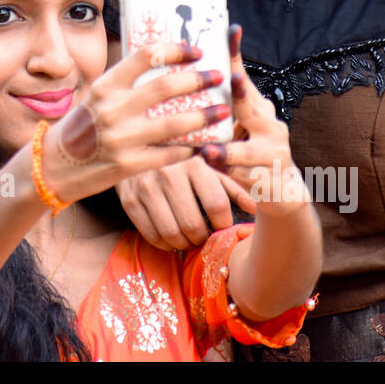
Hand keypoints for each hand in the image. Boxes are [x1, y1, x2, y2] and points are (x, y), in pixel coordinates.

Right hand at [37, 41, 227, 206]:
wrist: (54, 167)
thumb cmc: (79, 127)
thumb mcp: (96, 97)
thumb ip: (124, 83)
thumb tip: (163, 63)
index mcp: (105, 86)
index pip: (146, 56)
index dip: (176, 50)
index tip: (196, 51)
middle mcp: (113, 109)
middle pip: (166, 87)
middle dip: (199, 80)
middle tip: (217, 77)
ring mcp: (122, 138)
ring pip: (175, 123)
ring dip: (205, 116)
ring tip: (223, 112)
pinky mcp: (130, 165)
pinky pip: (170, 154)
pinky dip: (191, 148)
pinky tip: (205, 144)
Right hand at [117, 156, 256, 250]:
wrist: (139, 139)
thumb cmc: (183, 155)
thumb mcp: (210, 164)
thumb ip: (234, 185)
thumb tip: (255, 208)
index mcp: (194, 162)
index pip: (216, 205)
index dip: (223, 223)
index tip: (222, 225)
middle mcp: (168, 173)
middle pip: (193, 224)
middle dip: (203, 237)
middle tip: (205, 235)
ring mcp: (146, 186)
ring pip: (172, 234)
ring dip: (185, 243)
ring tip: (190, 237)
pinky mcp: (129, 199)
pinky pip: (151, 235)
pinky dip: (165, 243)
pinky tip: (172, 236)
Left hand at [199, 25, 308, 217]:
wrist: (283, 191)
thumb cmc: (251, 151)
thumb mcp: (241, 126)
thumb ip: (222, 106)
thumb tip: (188, 74)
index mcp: (259, 109)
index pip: (244, 78)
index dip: (236, 55)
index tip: (231, 30)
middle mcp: (270, 126)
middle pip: (253, 109)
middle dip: (242, 94)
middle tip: (233, 79)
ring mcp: (272, 154)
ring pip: (248, 151)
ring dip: (228, 151)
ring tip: (208, 151)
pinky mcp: (270, 180)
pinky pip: (245, 178)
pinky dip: (228, 174)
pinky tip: (213, 171)